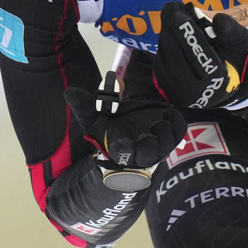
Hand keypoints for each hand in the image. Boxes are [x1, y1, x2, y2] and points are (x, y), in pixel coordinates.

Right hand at [65, 70, 186, 169]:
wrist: (130, 124)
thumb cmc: (111, 128)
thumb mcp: (95, 118)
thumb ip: (84, 107)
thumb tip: (69, 92)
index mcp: (122, 150)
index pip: (124, 155)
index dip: (124, 151)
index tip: (121, 142)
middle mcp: (142, 151)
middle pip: (148, 155)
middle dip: (148, 146)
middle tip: (145, 134)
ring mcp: (158, 144)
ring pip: (167, 145)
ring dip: (163, 134)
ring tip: (157, 121)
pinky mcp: (170, 133)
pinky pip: (178, 131)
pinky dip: (176, 122)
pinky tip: (167, 112)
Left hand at [152, 1, 247, 110]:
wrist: (232, 84)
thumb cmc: (239, 59)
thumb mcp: (245, 44)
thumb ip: (233, 32)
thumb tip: (218, 19)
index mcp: (218, 81)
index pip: (201, 58)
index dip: (189, 35)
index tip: (180, 12)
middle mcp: (196, 91)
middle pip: (177, 60)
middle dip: (171, 31)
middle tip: (171, 6)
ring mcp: (179, 92)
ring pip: (166, 61)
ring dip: (165, 34)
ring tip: (171, 12)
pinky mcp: (168, 89)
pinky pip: (160, 63)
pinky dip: (163, 43)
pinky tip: (169, 28)